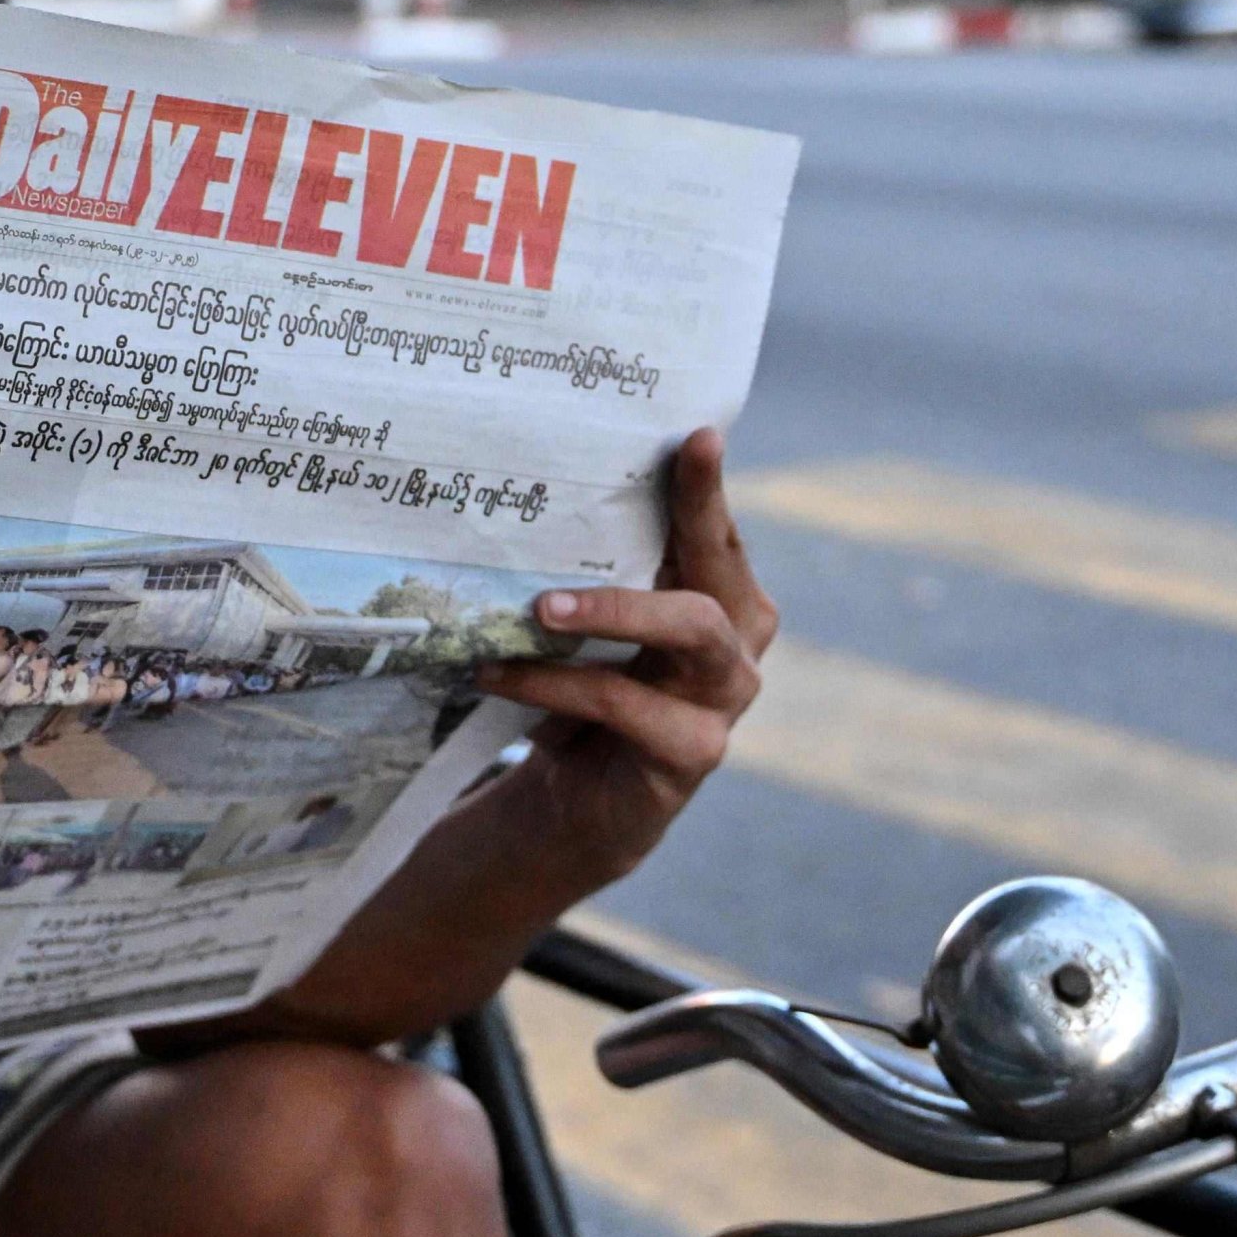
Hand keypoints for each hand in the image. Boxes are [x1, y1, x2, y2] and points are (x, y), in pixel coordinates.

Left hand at [477, 426, 777, 880]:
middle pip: (721, 571)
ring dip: (613, 609)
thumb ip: (595, 573)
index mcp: (721, 597)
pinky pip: (622, 701)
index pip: (717, 531)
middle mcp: (739, 642)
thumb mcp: (592, 626)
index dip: (708, 486)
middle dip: (693, 515)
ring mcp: (725, 700)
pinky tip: (497, 670)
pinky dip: (554, 683)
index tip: (697, 434)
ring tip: (540, 605)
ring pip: (692, 630)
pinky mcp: (694, 752)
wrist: (579, 802)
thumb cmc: (587, 690)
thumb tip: (531, 492)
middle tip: (651, 482)